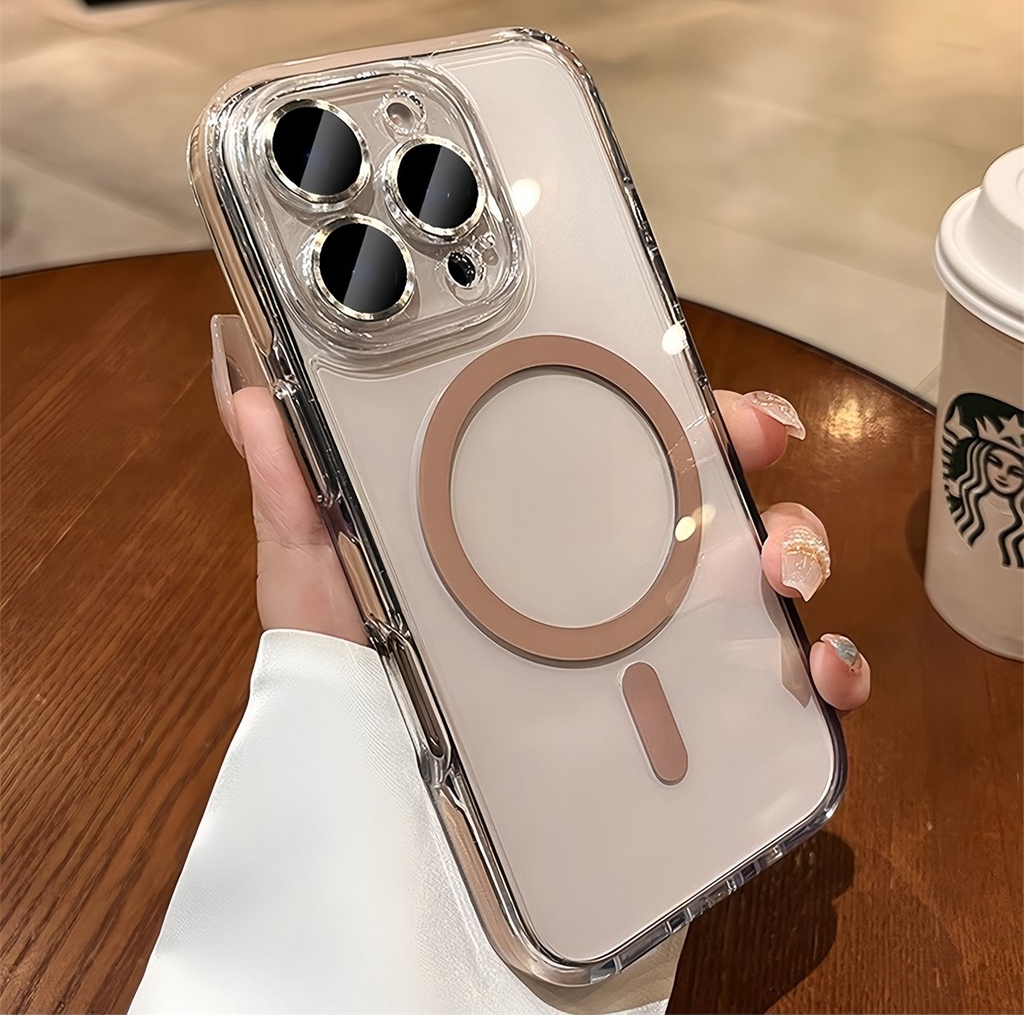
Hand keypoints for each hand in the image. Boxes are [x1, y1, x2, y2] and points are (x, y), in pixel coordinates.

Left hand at [219, 383, 869, 715]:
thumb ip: (294, 496)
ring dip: (801, 552)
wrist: (390, 823)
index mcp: (542, 522)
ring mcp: (657, 642)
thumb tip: (252, 398)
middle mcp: (612, 573)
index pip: (624, 441)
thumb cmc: (360, 687)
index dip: (676, 404)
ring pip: (763, 575)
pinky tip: (818, 674)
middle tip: (755, 449)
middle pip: (711, 495)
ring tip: (785, 569)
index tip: (703, 390)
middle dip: (753, 463)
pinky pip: (779, 691)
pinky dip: (820, 673)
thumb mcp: (319, 581)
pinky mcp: (692, 722)